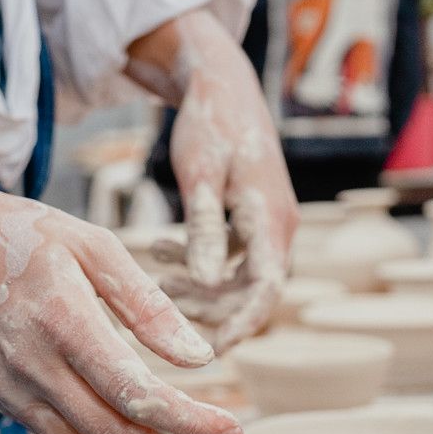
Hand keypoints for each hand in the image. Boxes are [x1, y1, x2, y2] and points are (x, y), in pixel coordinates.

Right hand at [0, 163, 244, 433]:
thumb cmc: (22, 234)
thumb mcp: (94, 245)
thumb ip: (148, 304)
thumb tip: (198, 358)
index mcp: (64, 321)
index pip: (136, 394)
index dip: (190, 421)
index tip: (232, 428)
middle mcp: (34, 366)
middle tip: (216, 432)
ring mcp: (13, 390)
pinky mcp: (3, 400)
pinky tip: (131, 424)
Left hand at [127, 12, 297, 349]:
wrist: (221, 81)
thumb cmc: (209, 123)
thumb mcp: (200, 176)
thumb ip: (203, 231)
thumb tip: (205, 285)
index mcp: (271, 220)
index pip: (265, 292)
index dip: (238, 327)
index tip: (207, 352)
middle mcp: (278, 227)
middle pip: (251, 292)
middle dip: (207, 307)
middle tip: (158, 309)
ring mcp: (268, 223)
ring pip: (237, 276)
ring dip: (198, 284)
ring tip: (153, 275)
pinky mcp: (252, 216)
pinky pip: (231, 255)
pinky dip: (199, 259)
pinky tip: (158, 250)